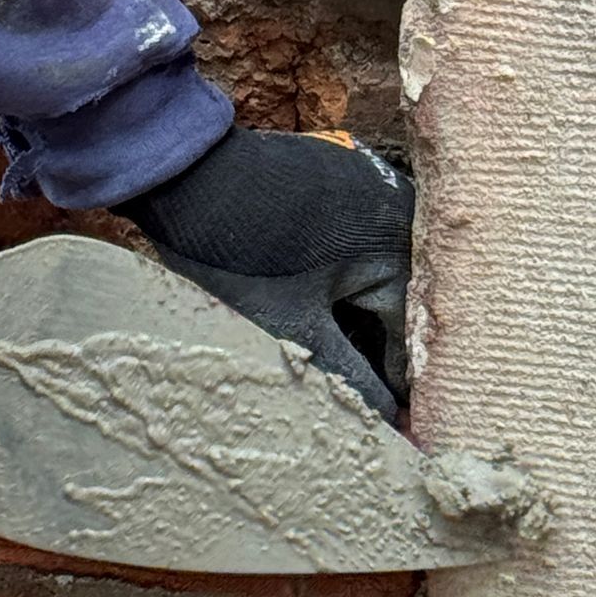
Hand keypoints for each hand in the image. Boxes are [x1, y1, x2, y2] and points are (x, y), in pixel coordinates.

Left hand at [118, 127, 412, 420]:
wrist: (180, 175)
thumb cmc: (236, 252)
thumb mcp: (294, 326)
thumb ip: (349, 375)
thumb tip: (389, 419)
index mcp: (400, 242)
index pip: (416, 329)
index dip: (403, 380)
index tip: (396, 422)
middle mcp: (400, 205)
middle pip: (405, 295)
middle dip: (387, 345)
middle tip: (372, 398)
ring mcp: (371, 184)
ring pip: (384, 267)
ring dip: (370, 310)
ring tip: (351, 359)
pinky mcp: (342, 174)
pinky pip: (362, 236)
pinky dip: (351, 273)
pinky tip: (327, 303)